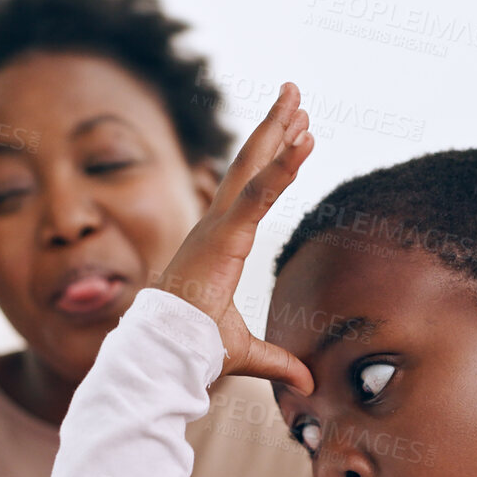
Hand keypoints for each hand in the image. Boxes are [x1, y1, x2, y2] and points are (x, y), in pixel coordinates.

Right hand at [152, 81, 315, 393]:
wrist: (169, 355)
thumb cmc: (195, 349)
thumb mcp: (247, 351)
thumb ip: (279, 361)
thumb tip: (307, 382)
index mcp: (220, 243)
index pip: (251, 191)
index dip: (274, 160)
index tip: (297, 132)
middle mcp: (217, 225)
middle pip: (250, 165)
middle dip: (273, 126)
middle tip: (293, 94)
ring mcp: (219, 226)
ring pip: (253, 166)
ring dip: (277, 128)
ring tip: (297, 96)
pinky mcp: (226, 236)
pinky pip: (259, 194)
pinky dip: (282, 166)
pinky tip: (303, 139)